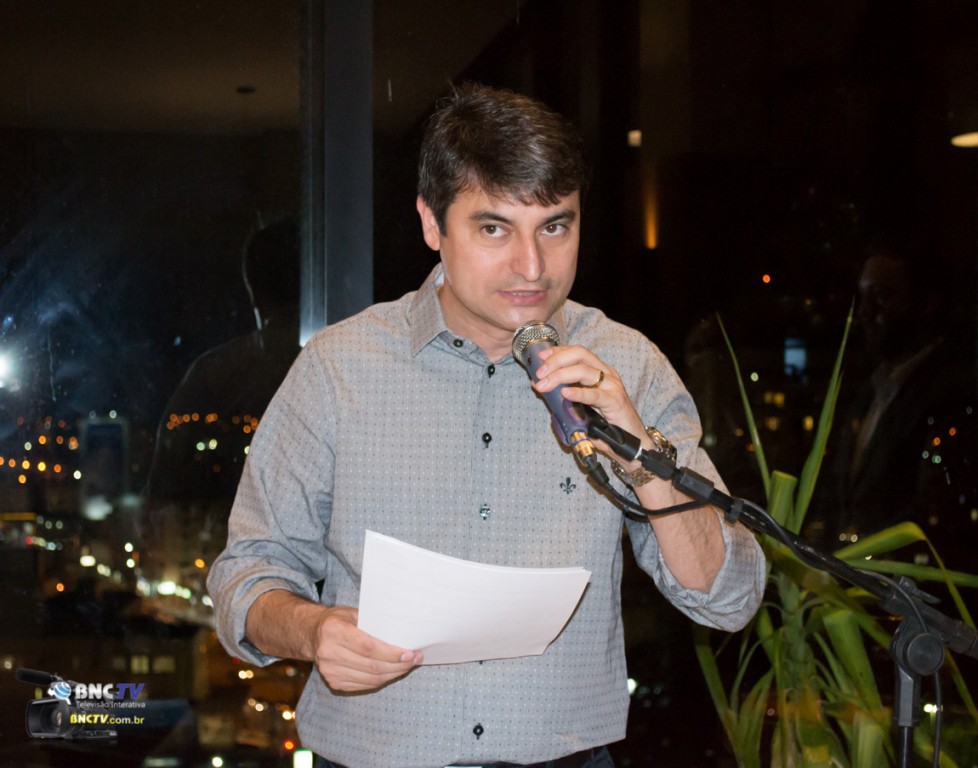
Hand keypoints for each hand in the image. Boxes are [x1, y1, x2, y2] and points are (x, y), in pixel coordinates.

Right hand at [312, 606, 422, 692]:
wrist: (312, 635)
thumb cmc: (338, 620)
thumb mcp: (353, 613)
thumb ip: (374, 623)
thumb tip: (403, 633)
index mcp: (334, 631)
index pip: (368, 647)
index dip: (391, 653)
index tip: (410, 653)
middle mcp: (329, 653)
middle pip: (372, 666)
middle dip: (398, 665)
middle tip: (415, 659)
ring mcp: (330, 671)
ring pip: (371, 679)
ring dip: (393, 674)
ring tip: (407, 665)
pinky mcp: (333, 683)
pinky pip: (365, 685)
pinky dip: (382, 680)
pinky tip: (392, 671)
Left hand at [531, 345, 648, 464]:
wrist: (633, 443)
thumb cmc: (607, 425)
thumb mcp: (583, 406)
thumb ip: (564, 395)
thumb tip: (539, 386)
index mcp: (600, 371)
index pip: (577, 353)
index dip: (557, 352)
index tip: (540, 357)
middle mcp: (607, 374)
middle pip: (580, 355)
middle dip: (556, 361)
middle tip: (540, 373)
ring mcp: (612, 386)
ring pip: (584, 370)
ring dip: (560, 375)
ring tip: (545, 384)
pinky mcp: (615, 402)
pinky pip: (594, 394)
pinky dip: (578, 392)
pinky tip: (565, 393)